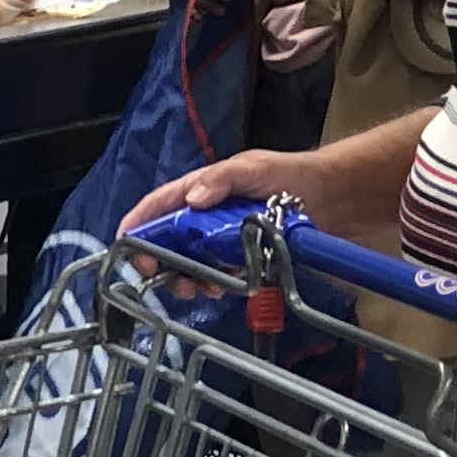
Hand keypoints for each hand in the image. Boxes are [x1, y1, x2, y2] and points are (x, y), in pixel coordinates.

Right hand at [121, 149, 330, 271]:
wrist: (331, 198)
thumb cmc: (289, 176)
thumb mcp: (252, 168)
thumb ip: (220, 180)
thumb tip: (191, 201)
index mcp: (200, 189)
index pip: (159, 205)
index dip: (138, 224)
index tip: (125, 245)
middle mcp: (205, 216)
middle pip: (168, 240)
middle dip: (159, 260)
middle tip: (160, 276)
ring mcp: (221, 238)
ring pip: (189, 262)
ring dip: (187, 277)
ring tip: (197, 287)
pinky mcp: (240, 258)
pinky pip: (217, 274)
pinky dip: (213, 284)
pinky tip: (220, 288)